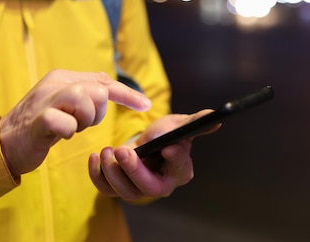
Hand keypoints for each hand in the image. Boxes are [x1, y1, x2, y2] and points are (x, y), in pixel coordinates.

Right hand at [0, 69, 150, 177]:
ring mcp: (45, 100)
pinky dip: (68, 132)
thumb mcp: (64, 105)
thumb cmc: (39, 127)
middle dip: (97, 113)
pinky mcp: (37, 120)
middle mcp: (54, 84)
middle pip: (97, 90)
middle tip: (81, 124)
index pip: (103, 80)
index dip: (127, 93)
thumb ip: (84, 95)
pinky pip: (65, 122)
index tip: (145, 104)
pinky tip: (59, 135)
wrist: (3, 144)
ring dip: (84, 120)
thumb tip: (109, 89)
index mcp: (62, 78)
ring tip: (71, 128)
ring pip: (84, 98)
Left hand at [87, 110, 219, 200]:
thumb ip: (195, 122)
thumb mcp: (179, 124)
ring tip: (106, 150)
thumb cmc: (166, 135)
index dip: (175, 159)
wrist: (147, 144)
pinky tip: (94, 157)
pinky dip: (97, 176)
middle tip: (122, 151)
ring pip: (126, 192)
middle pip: (149, 187)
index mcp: (181, 169)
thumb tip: (215, 118)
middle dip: (134, 170)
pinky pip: (107, 190)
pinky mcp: (120, 188)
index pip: (180, 167)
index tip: (167, 147)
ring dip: (113, 173)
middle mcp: (162, 184)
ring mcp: (139, 189)